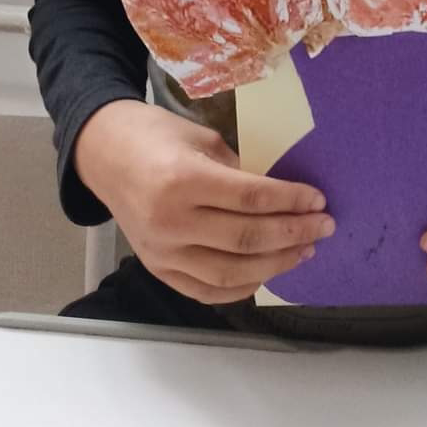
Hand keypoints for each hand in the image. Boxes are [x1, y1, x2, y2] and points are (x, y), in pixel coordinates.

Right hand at [74, 99, 334, 303]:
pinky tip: (267, 272)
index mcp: (182, 181)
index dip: (291, 201)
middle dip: (294, 233)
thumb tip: (281, 197)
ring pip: (232, 272)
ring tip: (305, 249)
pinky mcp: (158, 269)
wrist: (102, 155)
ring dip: (277, 264)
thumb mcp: (201, 139)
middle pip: (247, 239)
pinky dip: (243, 286)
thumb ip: (238, 171)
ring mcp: (162, 253)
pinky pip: (207, 291)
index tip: (319, 200)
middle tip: (324, 226)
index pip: (251, 199)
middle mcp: (171, 222)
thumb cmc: (154, 136)